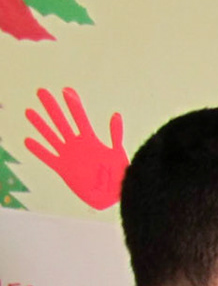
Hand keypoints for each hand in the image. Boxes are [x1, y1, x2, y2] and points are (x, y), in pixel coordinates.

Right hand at [22, 87, 126, 209]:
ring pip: (51, 136)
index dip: (73, 104)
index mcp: (91, 140)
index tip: (66, 90)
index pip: (79, 117)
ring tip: (29, 111)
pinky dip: (38, 150)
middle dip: (52, 107)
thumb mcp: (118, 153)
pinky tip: (27, 140)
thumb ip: (115, 135)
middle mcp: (77, 145)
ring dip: (40, 124)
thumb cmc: (120, 175)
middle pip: (61, 121)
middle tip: (42, 91)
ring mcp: (69, 156)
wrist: (114, 195)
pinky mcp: (63, 169)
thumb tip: (116, 114)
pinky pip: (47, 157)